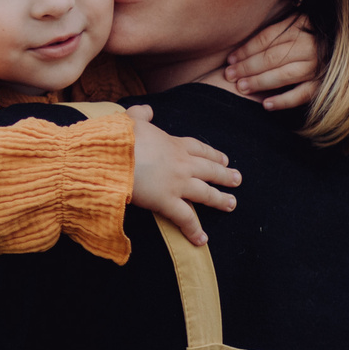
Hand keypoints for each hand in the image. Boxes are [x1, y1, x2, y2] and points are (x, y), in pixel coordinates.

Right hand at [127, 105, 239, 245]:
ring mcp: (177, 183)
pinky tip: (202, 240)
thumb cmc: (119, 137)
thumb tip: (148, 109)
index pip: (200, 149)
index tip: (224, 159)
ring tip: (231, 204)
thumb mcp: (131, 119)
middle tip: (237, 180)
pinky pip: (186, 218)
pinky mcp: (167, 201)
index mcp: (174, 143)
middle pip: (210, 170)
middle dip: (225, 175)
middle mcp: (182, 163)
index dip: (213, 154)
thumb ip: (141, 114)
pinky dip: (194, 230)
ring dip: (220, 200)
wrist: (111, 154)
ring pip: (206, 193)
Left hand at [223, 13, 320, 110]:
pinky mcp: (324, 84)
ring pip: (283, 76)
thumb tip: (247, 33)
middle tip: (229, 75)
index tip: (230, 59)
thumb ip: (280, 27)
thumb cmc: (316, 32)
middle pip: (271, 58)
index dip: (246, 50)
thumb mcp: (300, 20)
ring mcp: (317, 66)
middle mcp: (309, 46)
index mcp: (300, 27)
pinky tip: (266, 104)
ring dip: (260, 82)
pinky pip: (302, 94)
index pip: (267, 39)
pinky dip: (284, 100)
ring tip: (242, 87)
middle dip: (247, 67)